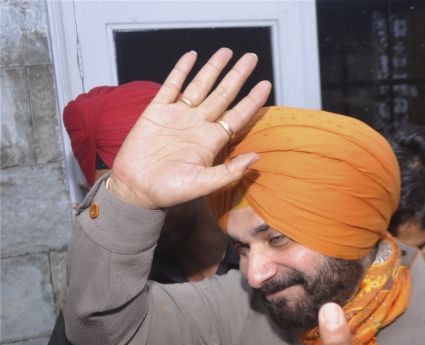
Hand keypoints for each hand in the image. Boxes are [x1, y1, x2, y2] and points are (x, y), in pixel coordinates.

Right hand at [108, 48, 270, 209]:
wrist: (136, 188)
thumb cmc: (169, 191)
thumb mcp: (202, 184)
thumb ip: (229, 172)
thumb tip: (257, 158)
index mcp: (211, 141)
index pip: (237, 116)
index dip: (252, 100)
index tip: (266, 84)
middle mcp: (198, 125)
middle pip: (223, 95)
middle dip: (237, 76)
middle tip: (251, 57)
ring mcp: (178, 116)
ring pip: (200, 86)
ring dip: (213, 68)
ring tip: (227, 51)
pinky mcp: (156, 111)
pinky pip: (171, 86)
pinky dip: (181, 70)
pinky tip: (192, 56)